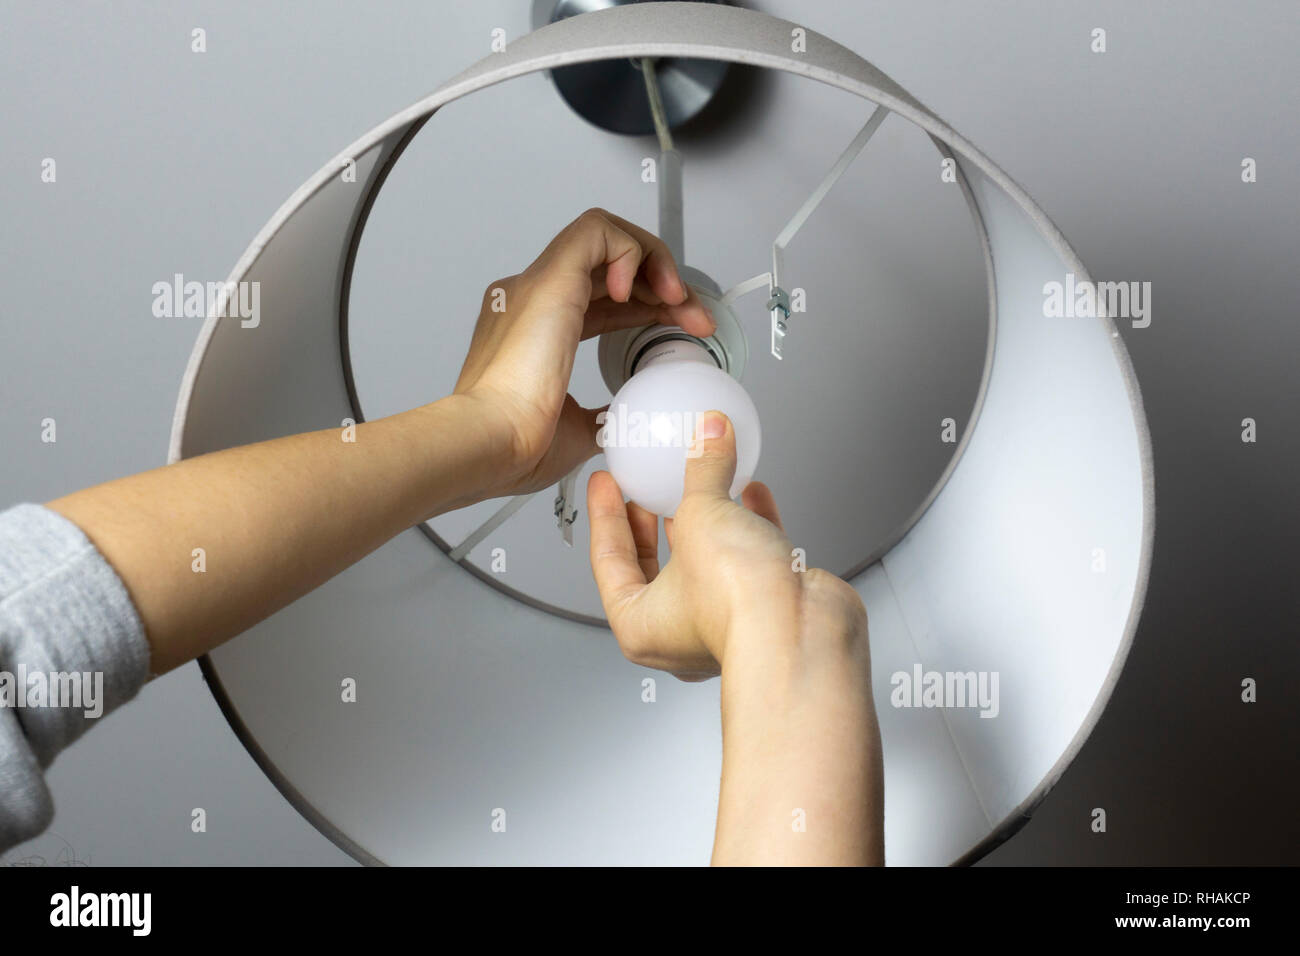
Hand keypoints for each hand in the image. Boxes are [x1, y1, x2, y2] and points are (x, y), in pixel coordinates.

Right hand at [452, 208, 714, 498]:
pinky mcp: (550, 278)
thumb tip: (614, 422)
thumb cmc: (516, 445)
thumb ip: (597, 417)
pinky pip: (596, 232)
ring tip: (677, 299)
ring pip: (601, 235)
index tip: (680, 327)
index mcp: (532, 332)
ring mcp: (536, 284)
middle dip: (661, 282)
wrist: (491, 441)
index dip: (644, 305)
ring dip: (651, 259)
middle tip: (694, 316)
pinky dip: (630, 251)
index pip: (596, 298)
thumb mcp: (575, 431)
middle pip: (604, 266)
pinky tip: (639, 290)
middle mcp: (529, 299)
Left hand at [588, 411, 882, 865]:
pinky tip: (758, 493)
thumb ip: (702, 473)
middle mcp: (681, 621)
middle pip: (655, 557)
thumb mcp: (705, 520)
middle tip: (647, 473)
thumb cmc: (746, 611)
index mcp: (642, 618)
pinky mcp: (768, 602)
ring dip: (707, 512)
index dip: (603, 513)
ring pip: (707, 555)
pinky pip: (753, 554)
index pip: (608, 556)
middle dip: (654, 512)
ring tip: (706, 473)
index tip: (604, 479)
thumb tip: (703, 435)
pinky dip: (754, 521)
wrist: (809, 634)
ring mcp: (726, 614)